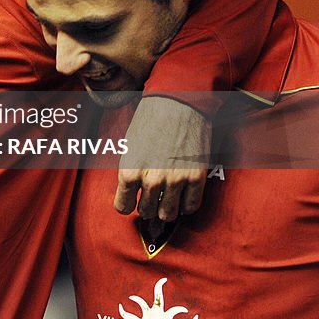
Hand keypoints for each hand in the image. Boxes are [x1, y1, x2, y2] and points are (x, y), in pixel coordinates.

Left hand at [115, 97, 208, 220]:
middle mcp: (151, 179)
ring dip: (165, 209)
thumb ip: (131, 171)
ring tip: (165, 200)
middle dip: (146, 206)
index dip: (126, 203)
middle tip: (149, 198)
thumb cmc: (150, 121)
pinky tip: (181, 198)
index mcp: (129, 171)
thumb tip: (132, 191)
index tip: (130, 200)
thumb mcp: (129, 147)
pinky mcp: (196, 177)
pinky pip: (190, 206)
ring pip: (167, 214)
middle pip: (146, 212)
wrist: (177, 103)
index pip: (122, 206)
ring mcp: (175, 180)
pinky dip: (185, 206)